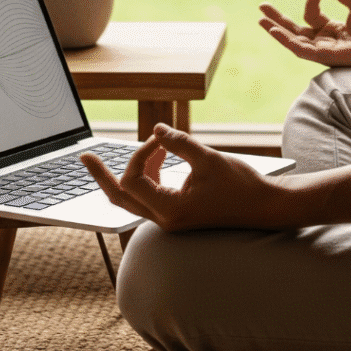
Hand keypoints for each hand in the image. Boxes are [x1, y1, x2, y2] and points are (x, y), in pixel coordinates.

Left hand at [81, 124, 283, 232]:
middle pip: (119, 199)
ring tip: (149, 146)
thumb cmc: (241, 185)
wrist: (265, 207)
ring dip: (133, 170)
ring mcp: (170, 220)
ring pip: (133, 199)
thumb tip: (156, 130)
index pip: (133, 180)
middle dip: (101, 176)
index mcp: (170, 211)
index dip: (141, 153)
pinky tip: (158, 158)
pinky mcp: (178, 215)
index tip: (160, 138)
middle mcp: (165, 220)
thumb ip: (179, 144)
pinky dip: (148, 176)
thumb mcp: (209, 159)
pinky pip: (149, 197)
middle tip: (85, 156)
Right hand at [259, 0, 350, 71]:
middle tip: (261, 7)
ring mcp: (323, 50)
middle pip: (295, 30)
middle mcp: (325, 41)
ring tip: (260, 21)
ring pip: (294, 41)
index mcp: (333, 30)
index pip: (312, 15)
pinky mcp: (324, 56)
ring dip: (276, 31)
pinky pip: (300, 49)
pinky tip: (274, 31)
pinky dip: (286, 40)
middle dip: (278, 19)